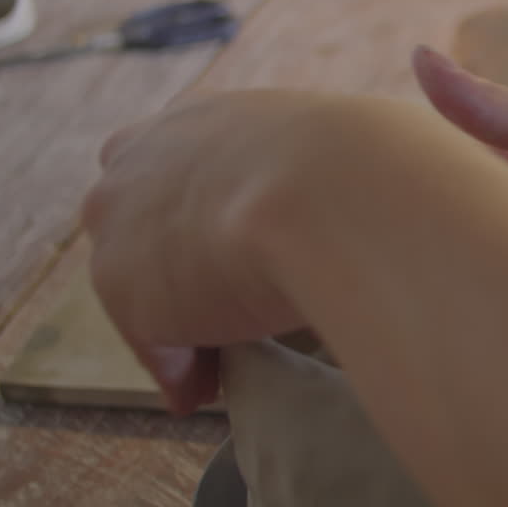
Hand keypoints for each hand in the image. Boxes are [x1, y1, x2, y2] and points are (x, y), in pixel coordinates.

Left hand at [83, 91, 354, 413]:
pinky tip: (214, 389)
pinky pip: (152, 345)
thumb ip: (334, 170)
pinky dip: (182, 370)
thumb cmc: (375, 166)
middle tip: (225, 312)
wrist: (338, 192)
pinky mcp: (121, 284)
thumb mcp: (351, 150)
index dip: (206, 212)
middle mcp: (144, 154)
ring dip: (179, 324)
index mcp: (206, 116)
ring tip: (226, 366)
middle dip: (170, 266)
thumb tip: (386, 188)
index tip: (241, 248)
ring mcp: (121, 218)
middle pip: (135, 221)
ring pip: (141, 286)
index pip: (179, 163)